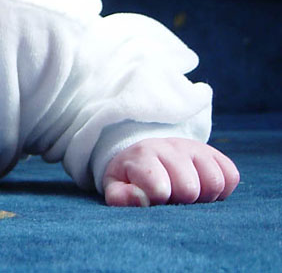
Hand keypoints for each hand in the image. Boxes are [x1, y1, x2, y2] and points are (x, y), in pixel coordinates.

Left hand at [103, 137, 238, 206]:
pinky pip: (231, 176)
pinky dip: (221, 190)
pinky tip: (202, 188)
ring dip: (203, 197)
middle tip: (170, 198)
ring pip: (214, 182)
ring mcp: (195, 148)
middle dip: (180, 201)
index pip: (159, 188)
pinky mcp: (215, 154)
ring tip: (185, 196)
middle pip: (190, 189)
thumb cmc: (132, 179)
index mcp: (143, 155)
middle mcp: (171, 147)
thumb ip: (121, 197)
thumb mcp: (116, 188)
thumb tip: (141, 199)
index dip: (158, 200)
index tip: (152, 198)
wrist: (147, 155)